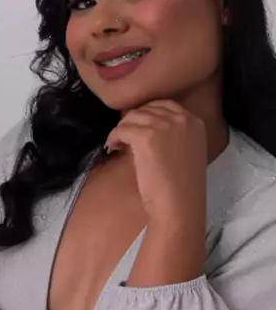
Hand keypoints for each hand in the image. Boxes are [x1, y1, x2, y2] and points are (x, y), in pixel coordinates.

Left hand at [104, 100, 206, 222]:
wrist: (179, 204)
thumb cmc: (182, 186)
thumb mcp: (186, 152)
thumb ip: (173, 135)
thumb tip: (145, 126)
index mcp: (195, 122)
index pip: (165, 105)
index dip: (148, 113)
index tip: (138, 125)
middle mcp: (181, 119)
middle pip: (147, 109)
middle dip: (133, 121)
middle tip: (125, 135)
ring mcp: (163, 126)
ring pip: (132, 117)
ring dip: (122, 129)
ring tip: (118, 143)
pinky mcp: (146, 136)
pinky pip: (122, 129)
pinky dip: (114, 137)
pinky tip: (114, 147)